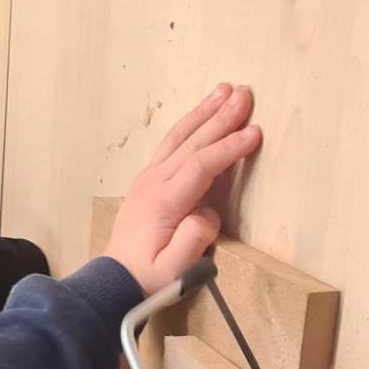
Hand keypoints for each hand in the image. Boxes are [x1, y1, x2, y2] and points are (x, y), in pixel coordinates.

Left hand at [105, 83, 261, 294]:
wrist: (115, 279)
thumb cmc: (149, 278)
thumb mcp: (174, 272)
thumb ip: (193, 241)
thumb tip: (209, 212)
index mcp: (164, 203)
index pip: (200, 166)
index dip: (228, 148)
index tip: (254, 132)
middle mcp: (155, 182)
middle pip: (192, 142)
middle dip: (220, 117)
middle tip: (244, 94)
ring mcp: (149, 177)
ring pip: (179, 137)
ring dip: (203, 112)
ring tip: (224, 90)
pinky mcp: (149, 180)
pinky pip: (171, 143)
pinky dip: (189, 124)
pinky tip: (202, 113)